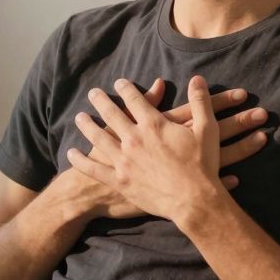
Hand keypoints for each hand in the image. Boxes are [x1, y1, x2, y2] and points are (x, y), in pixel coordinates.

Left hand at [68, 75, 230, 222]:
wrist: (194, 201)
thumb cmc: (202, 165)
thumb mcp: (207, 130)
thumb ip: (200, 102)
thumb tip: (198, 78)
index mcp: (153, 125)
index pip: (134, 100)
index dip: (125, 89)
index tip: (119, 82)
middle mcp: (134, 138)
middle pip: (111, 114)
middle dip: (100, 101)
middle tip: (92, 93)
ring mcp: (124, 160)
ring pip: (98, 138)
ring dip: (87, 126)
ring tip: (79, 117)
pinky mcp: (120, 180)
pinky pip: (94, 169)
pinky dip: (81, 161)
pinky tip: (72, 153)